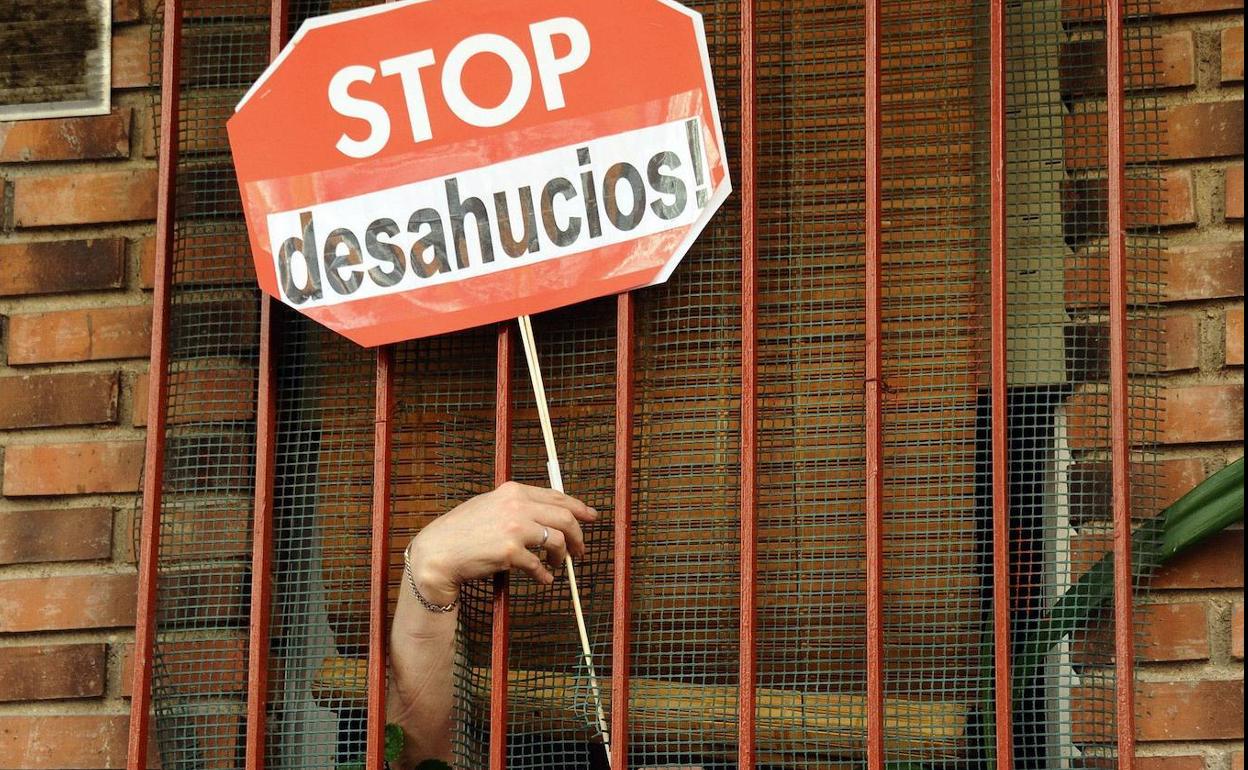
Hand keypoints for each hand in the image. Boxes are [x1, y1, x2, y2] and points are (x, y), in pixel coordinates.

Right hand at [405, 481, 597, 604]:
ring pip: (557, 541)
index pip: (557, 496)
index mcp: (513, 491)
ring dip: (563, 556)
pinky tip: (544, 579)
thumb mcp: (489, 505)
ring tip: (558, 565)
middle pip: (565, 517)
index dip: (579, 507)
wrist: (438, 552)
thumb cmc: (461, 531)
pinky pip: (539, 565)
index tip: (591, 517)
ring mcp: (515, 528)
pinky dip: (544, 574)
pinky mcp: (511, 552)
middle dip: (578, 535)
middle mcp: (516, 505)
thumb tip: (546, 513)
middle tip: (580, 551)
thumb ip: (515, 505)